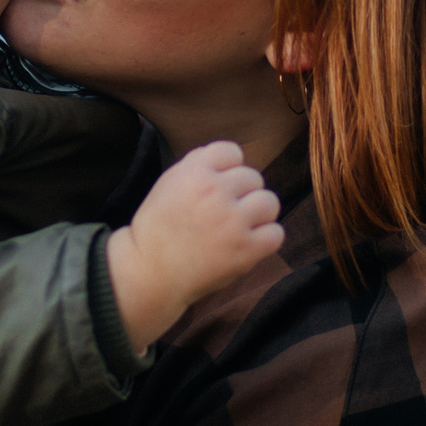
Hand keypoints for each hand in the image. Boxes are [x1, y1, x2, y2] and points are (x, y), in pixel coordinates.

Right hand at [105, 141, 282, 351]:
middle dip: (241, 194)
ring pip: (270, 202)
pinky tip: (248, 244)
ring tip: (240, 227)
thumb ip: (197, 165)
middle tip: (224, 213)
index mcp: (194, 172)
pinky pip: (276, 233)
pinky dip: (265, 239)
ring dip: (258, 214)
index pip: (232, 152)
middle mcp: (215, 192)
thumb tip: (228, 158)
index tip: (218, 186)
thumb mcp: (168, 183)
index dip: (228, 169)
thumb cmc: (157, 229)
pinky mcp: (245, 250)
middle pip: (253, 178)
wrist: (149, 274)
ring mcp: (233, 221)